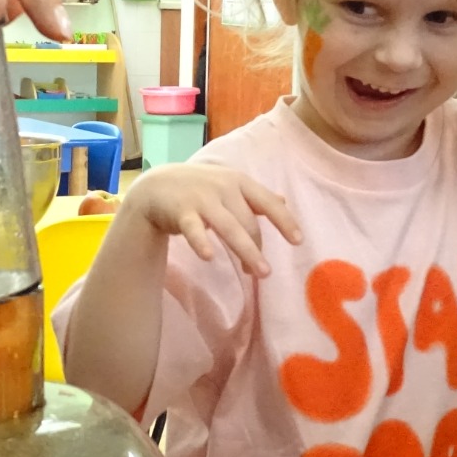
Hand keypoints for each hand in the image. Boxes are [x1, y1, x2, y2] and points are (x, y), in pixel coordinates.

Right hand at [124, 164, 302, 276]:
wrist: (157, 185)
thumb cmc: (200, 188)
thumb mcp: (229, 185)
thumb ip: (255, 196)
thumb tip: (284, 200)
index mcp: (239, 182)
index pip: (268, 202)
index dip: (284, 221)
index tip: (298, 241)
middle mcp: (224, 188)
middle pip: (248, 222)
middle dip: (258, 248)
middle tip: (264, 273)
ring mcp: (202, 199)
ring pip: (228, 227)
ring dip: (245, 250)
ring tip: (258, 273)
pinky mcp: (181, 212)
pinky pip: (193, 229)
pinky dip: (201, 242)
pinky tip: (210, 257)